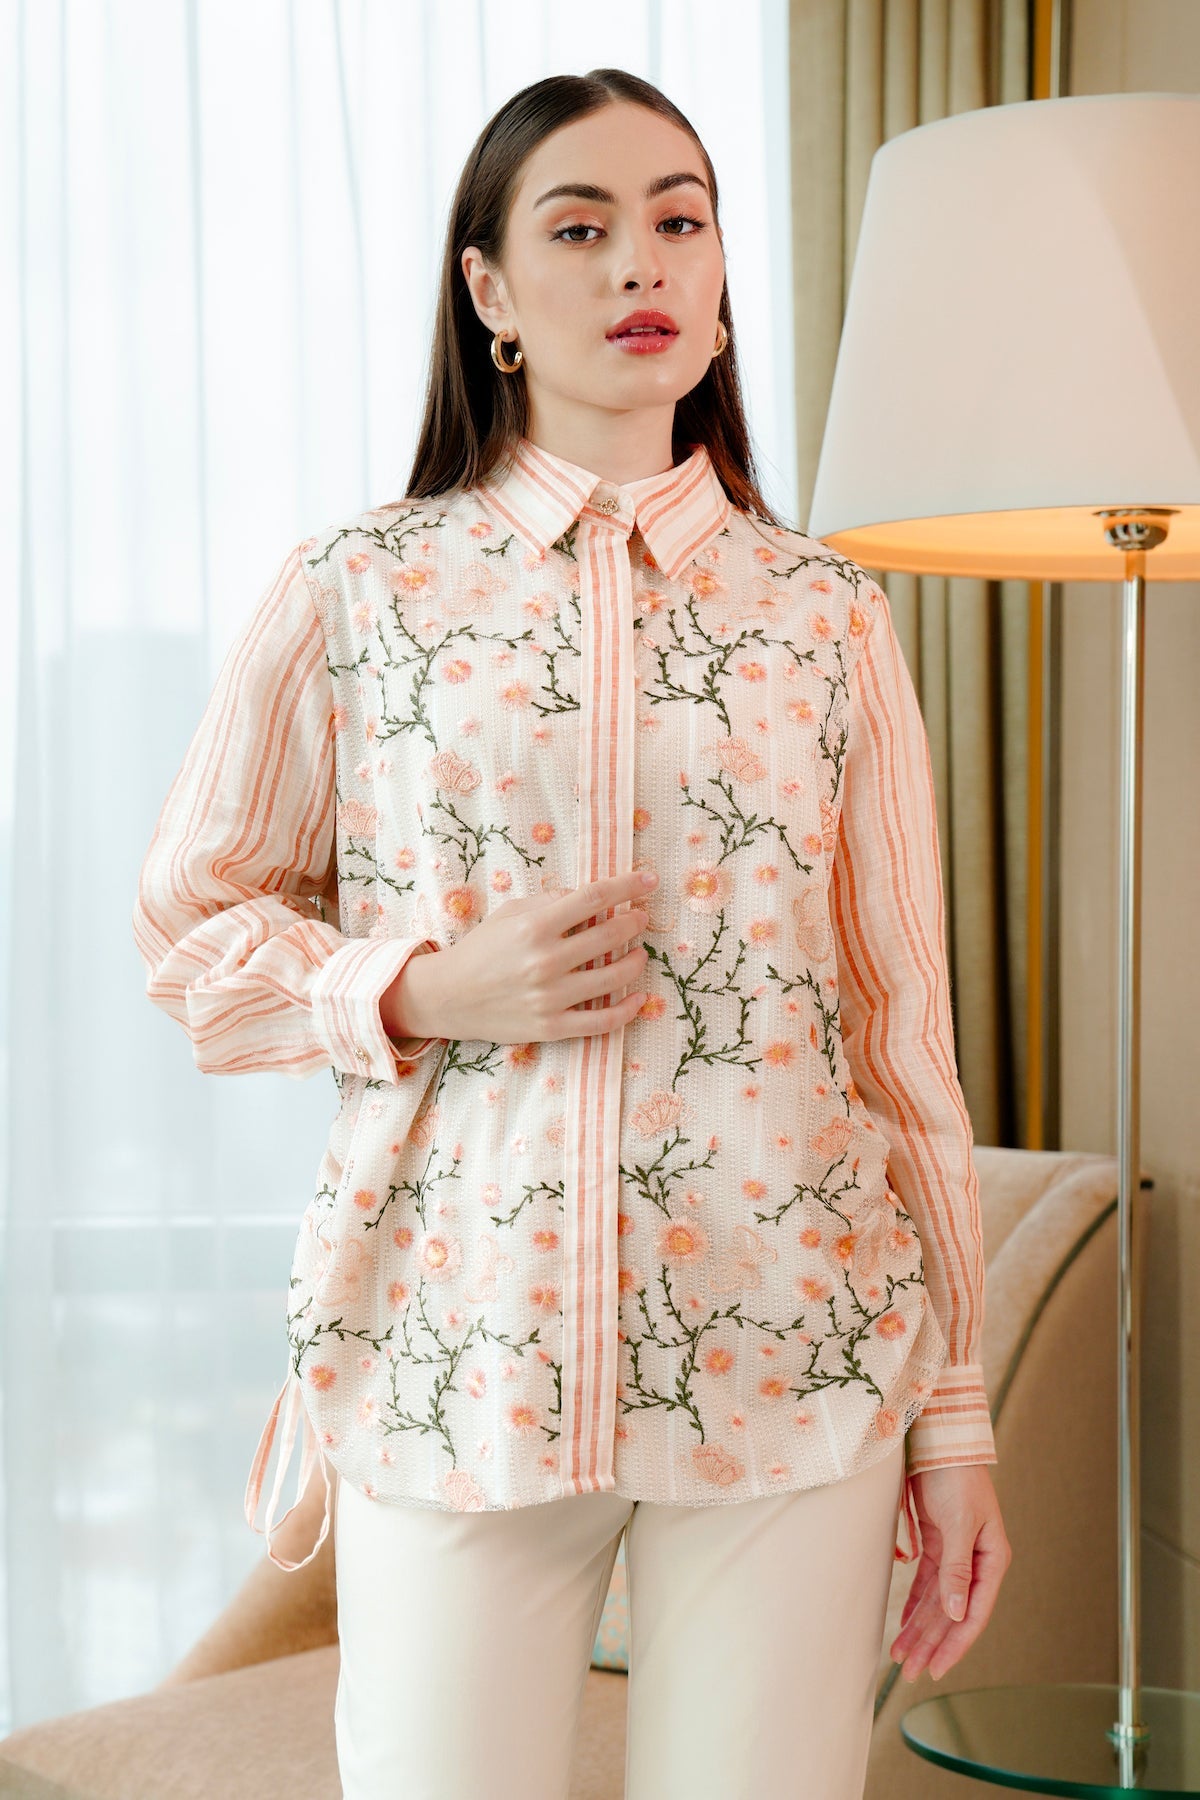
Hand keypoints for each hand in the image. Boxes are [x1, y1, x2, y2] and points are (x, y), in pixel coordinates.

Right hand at [392, 869, 657, 1046]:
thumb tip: (590, 896)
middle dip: (634, 921)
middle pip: (609, 935)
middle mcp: (545, 961)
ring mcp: (551, 997)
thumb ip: (549, 902)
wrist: (449, 996)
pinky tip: (638, 997)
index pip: (593, 898)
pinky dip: (627, 1009)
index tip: (649, 881)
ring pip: (613, 977)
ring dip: (636, 961)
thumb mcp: (509, 913)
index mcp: (534, 927)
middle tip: (641, 917)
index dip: (627, 886)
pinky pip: (602, 1021)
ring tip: (639, 953)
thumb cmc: (482, 949)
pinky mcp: (552, 1027)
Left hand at [889, 1463, 1010, 1682]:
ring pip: (938, 1602)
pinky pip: (927, 1584)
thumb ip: (957, 1568)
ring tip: (901, 1656)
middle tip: (910, 1671)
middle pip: (954, 1613)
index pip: (975, 1613)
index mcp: (991, 1559)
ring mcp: (956, 1553)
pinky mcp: (937, 1543)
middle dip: (932, 1643)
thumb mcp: (959, 1523)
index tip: (936, 1668)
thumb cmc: (957, 1476)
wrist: (940, 1439)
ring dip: (920, 1628)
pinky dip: (915, 1604)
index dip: (956, 1644)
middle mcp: (976, 1561)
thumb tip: (958, 1614)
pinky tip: (904, 1624)